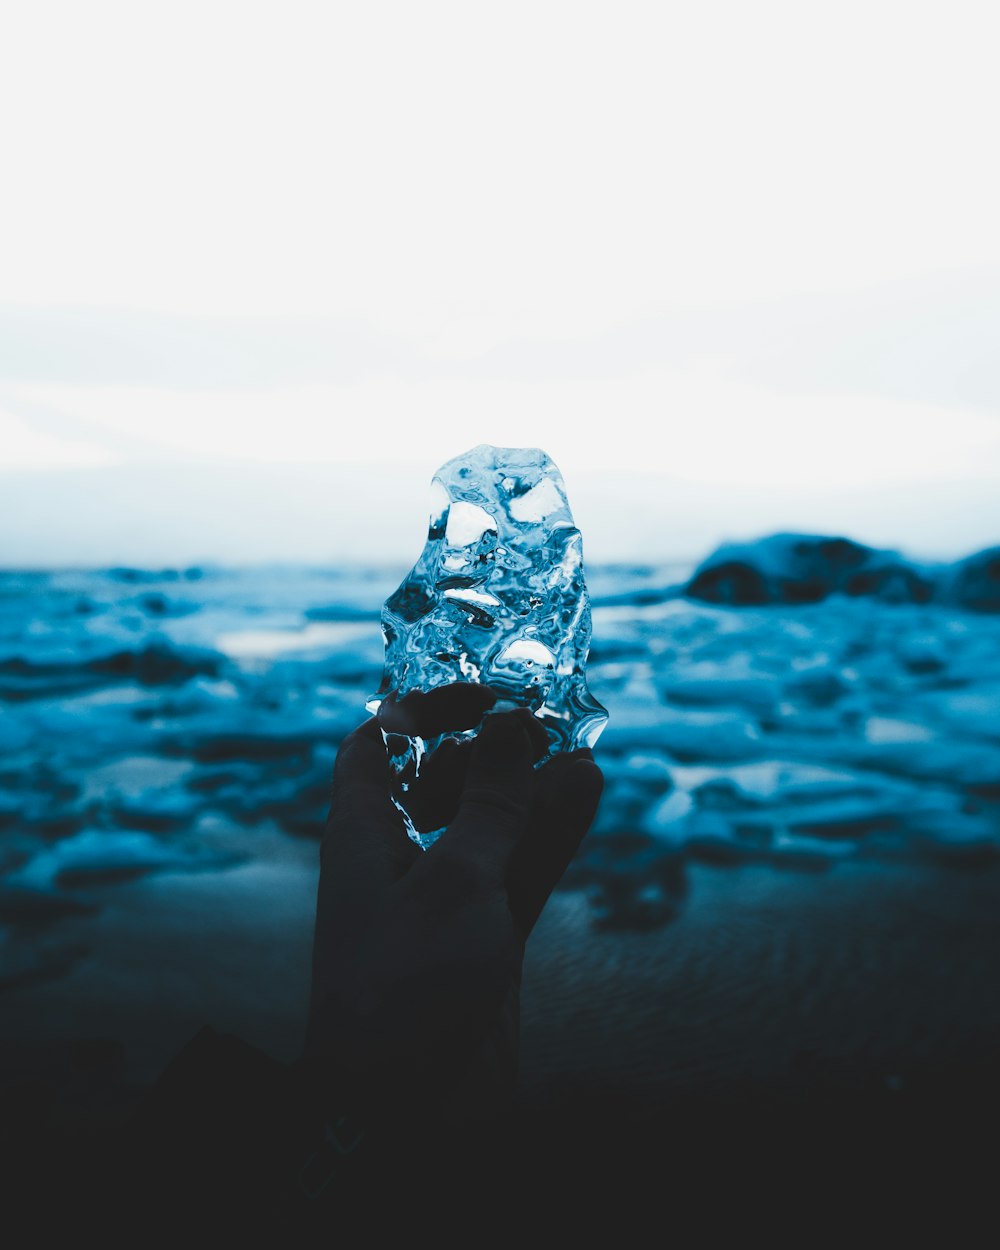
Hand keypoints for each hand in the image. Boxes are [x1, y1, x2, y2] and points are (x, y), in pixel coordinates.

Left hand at [301, 684, 602, 1132]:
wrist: (405, 1113)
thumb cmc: (405, 987)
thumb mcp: (453, 879)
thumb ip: (492, 802)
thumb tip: (512, 724)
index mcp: (365, 831)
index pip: (382, 743)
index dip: (422, 708)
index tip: (481, 692)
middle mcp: (401, 855)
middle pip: (444, 777)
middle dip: (490, 743)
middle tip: (546, 714)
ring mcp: (447, 896)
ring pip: (494, 820)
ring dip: (532, 785)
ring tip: (580, 746)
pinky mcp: (486, 934)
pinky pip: (522, 866)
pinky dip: (552, 830)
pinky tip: (588, 792)